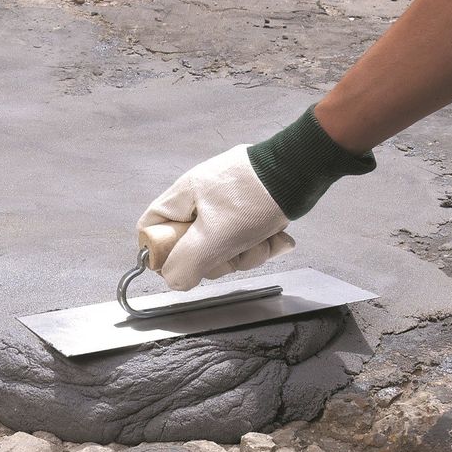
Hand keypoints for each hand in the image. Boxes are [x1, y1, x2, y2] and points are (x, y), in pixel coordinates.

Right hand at [137, 145, 293, 290]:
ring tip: (260, 240)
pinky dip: (261, 244)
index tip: (180, 266)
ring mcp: (225, 205)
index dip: (159, 253)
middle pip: (190, 247)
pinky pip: (244, 239)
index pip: (150, 229)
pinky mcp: (248, 209)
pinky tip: (273, 236)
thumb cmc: (256, 196)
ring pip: (221, 247)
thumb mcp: (213, 238)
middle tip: (230, 252)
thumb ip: (186, 264)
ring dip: (245, 254)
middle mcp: (200, 201)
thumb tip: (173, 280)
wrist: (301, 170)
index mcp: (182, 199)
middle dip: (216, 259)